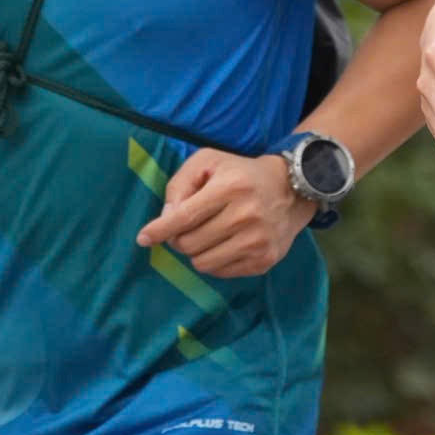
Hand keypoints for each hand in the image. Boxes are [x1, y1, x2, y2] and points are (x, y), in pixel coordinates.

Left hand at [135, 149, 312, 278]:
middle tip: (186, 228)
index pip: (185, 217)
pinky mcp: (264, 260)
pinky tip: (223, 244)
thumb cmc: (240, 174)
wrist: (291, 190)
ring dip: (196, 252)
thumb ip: (180, 185)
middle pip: (190, 243)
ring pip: (202, 263)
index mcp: (230, 187)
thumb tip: (165, 219)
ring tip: (206, 235)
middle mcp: (245, 216)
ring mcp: (257, 241)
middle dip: (179, 238)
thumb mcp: (208, 162)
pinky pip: (221, 272)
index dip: (160, 230)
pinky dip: (213, 260)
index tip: (143, 238)